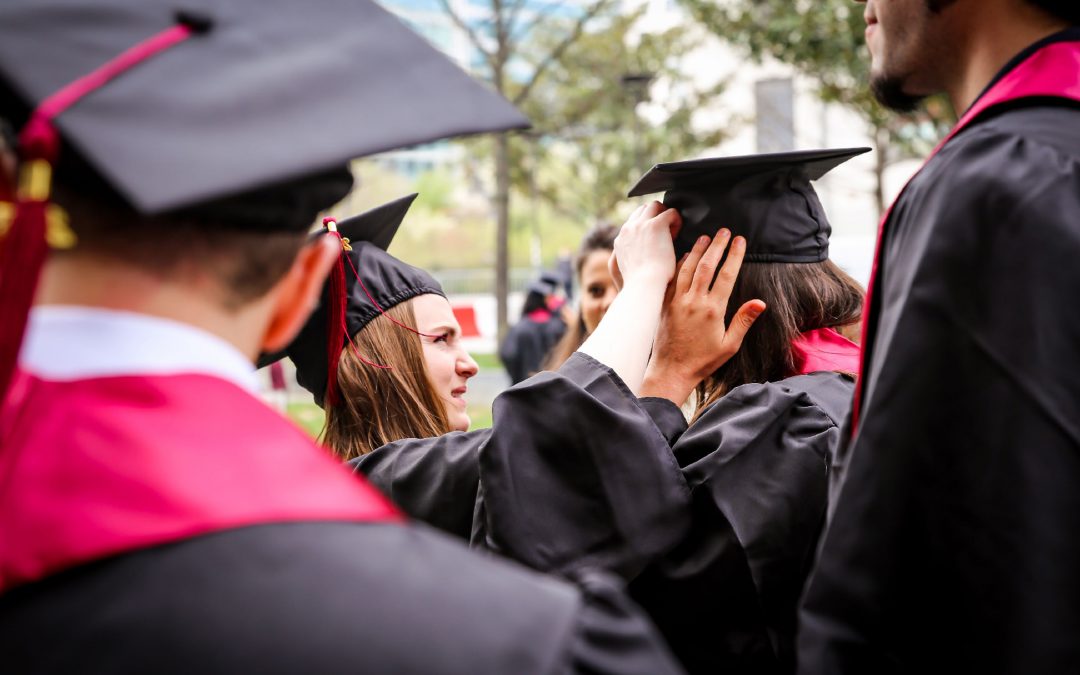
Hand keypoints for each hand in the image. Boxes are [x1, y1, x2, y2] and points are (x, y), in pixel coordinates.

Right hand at [609, 201, 680, 291]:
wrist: (644, 285)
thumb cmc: (639, 285)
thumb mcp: (625, 271)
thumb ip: (630, 258)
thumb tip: (640, 254)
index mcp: (620, 240)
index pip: (633, 222)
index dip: (646, 227)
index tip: (655, 240)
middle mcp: (628, 229)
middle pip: (642, 210)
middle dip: (655, 217)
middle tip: (665, 233)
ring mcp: (640, 225)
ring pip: (654, 206)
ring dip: (664, 215)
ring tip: (672, 231)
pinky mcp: (655, 225)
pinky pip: (670, 212)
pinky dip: (676, 220)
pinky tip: (678, 234)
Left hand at [640, 231, 765, 404]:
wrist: (671, 370)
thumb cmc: (703, 360)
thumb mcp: (729, 345)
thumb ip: (744, 321)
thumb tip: (761, 302)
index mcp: (713, 310)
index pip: (726, 275)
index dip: (734, 255)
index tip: (740, 240)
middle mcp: (694, 301)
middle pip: (707, 265)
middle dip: (717, 245)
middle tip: (724, 231)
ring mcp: (676, 301)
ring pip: (687, 268)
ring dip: (697, 250)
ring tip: (706, 236)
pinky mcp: (664, 304)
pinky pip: (673, 278)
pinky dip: (679, 263)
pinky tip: (684, 254)